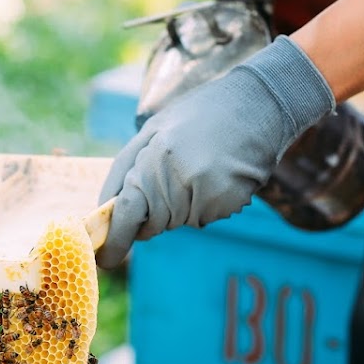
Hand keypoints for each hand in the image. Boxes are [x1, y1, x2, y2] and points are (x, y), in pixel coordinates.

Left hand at [96, 36, 334, 267]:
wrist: (258, 103)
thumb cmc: (199, 114)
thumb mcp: (153, 129)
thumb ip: (124, 169)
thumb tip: (105, 209)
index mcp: (155, 158)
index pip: (127, 211)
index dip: (115, 240)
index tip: (106, 260)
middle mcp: (180, 179)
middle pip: (155, 223)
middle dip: (154, 214)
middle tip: (171, 179)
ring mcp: (208, 193)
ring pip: (181, 222)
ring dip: (183, 205)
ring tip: (199, 166)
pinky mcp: (230, 202)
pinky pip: (206, 217)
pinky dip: (206, 204)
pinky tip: (217, 173)